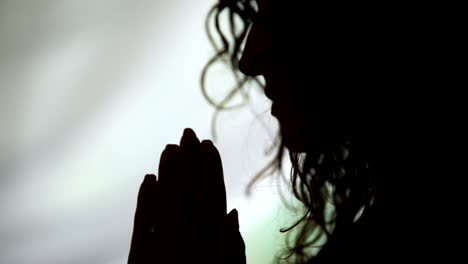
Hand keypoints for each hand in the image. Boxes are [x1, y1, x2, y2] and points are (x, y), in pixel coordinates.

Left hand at [128, 128, 245, 263]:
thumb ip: (233, 246)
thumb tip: (232, 212)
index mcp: (208, 243)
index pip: (210, 197)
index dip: (210, 169)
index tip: (209, 146)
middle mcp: (183, 239)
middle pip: (186, 191)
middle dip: (188, 160)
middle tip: (188, 133)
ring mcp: (158, 247)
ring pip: (163, 201)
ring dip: (167, 172)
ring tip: (169, 147)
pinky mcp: (138, 256)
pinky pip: (141, 222)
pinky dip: (145, 199)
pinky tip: (149, 179)